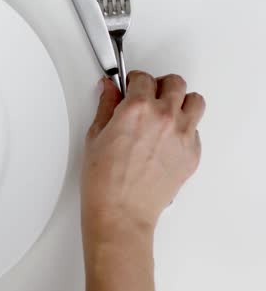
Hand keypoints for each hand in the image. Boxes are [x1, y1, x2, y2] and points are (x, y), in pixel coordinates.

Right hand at [81, 71, 205, 242]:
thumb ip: (106, 107)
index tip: (130, 85)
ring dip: (180, 101)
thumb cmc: (104, 182)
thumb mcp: (95, 137)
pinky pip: (195, 130)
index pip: (143, 78)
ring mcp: (183, 135)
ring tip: (167, 111)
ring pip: (195, 101)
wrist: (121, 212)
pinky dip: (184, 129)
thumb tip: (109, 91)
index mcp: (137, 109)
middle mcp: (164, 117)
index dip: (134, 80)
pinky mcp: (192, 154)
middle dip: (160, 85)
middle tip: (149, 94)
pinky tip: (167, 138)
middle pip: (175, 83)